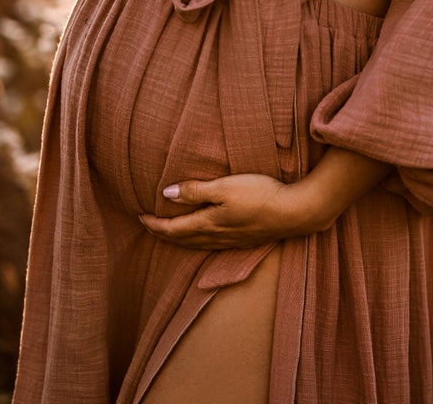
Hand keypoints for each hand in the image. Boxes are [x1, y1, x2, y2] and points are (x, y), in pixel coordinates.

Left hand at [139, 173, 326, 249]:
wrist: (293, 212)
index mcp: (207, 224)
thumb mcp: (225, 187)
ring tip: (169, 232)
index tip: (139, 216)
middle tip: (148, 226)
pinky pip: (210, 244)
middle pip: (181, 240)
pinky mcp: (242, 240)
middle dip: (162, 233)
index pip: (172, 229)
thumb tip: (166, 194)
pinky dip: (196, 241)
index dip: (154, 224)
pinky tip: (202, 237)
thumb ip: (196, 191)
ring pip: (195, 244)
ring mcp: (230, 241)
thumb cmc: (259, 195)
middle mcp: (215, 237)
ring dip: (178, 239)